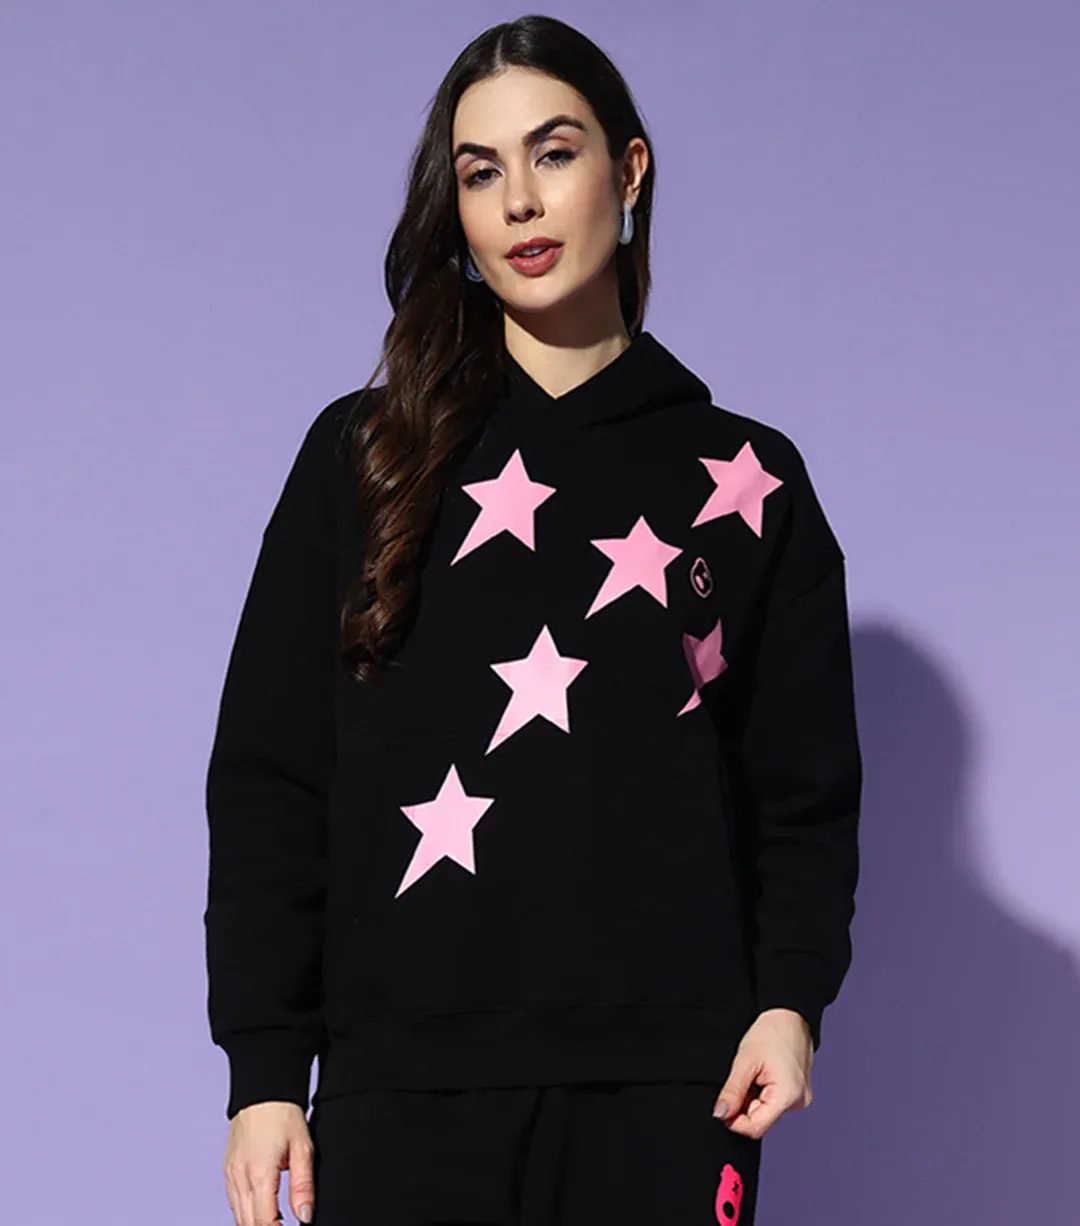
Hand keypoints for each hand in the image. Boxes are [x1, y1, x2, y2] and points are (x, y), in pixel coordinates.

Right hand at [223, 1101, 315, 1225]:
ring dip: (255, 1223)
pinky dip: (246, 1212)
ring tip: (277, 1221)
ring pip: (238, 1216)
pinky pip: (234, 1202)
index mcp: (259, 1173)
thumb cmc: (284, 1114)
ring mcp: (230, 1174)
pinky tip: (262, 1210)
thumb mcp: (303, 1148)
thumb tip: (304, 1217)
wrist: (262, 1090)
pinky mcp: (227, 1170)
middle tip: (285, 1225)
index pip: (263, 1222)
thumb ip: (302, 1186)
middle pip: (248, 1224)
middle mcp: (239, 1177)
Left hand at [711, 1008, 813, 1138]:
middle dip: (744, 1104)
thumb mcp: (745, 1061)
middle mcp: (798, 1102)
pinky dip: (762, 1092)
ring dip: (753, 1097)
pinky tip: (762, 1073)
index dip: (734, 1120)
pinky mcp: (797, 1093)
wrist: (790, 1016)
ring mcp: (799, 1098)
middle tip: (741, 1078)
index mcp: (788, 1096)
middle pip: (760, 1119)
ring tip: (755, 1072)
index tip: (723, 1105)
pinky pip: (773, 1101)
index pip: (755, 1128)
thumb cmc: (772, 1033)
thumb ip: (732, 1091)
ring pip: (765, 1110)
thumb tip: (720, 1114)